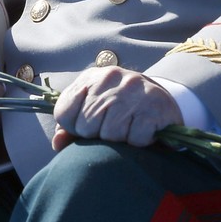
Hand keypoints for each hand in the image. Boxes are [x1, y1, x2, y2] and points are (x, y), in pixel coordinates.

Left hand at [49, 67, 181, 150]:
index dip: (73, 129)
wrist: (163, 100)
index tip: (88, 129)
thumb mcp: (94, 110)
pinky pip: (135, 139)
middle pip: (86, 126)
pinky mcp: (154, 106)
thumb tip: (57, 143)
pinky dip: (140, 142)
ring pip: (111, 134)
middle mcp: (110, 78)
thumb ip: (72, 127)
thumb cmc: (122, 109)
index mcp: (89, 78)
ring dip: (120, 140)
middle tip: (114, 129)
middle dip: (98, 136)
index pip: (64, 113)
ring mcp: (133, 90)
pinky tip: (144, 130)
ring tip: (130, 128)